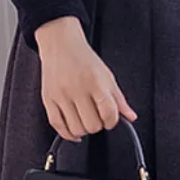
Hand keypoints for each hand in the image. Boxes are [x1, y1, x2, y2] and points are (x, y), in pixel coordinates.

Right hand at [35, 16, 136, 141]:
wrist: (60, 45)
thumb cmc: (84, 60)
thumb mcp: (107, 76)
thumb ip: (119, 99)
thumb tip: (131, 117)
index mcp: (95, 82)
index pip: (108, 112)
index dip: (112, 121)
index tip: (111, 119)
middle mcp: (76, 89)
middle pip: (92, 125)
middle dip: (98, 125)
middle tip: (97, 118)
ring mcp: (60, 95)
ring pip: (75, 129)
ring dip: (84, 130)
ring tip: (85, 121)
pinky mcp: (48, 99)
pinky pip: (57, 126)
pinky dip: (68, 134)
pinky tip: (74, 131)